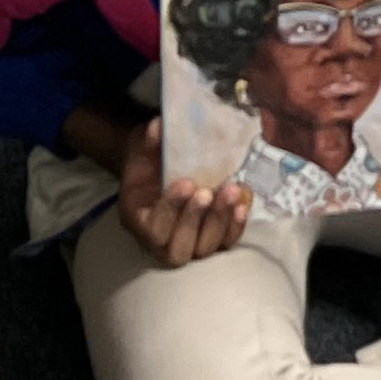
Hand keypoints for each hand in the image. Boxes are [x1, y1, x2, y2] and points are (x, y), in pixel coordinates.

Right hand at [116, 119, 251, 268]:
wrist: (161, 164)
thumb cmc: (149, 157)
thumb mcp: (143, 144)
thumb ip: (149, 140)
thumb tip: (159, 129)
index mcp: (138, 219)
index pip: (153, 230)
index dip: (170, 210)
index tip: (186, 183)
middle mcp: (161, 241)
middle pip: (179, 251)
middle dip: (195, 221)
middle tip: (208, 192)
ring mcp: (189, 244)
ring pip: (204, 249)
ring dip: (220, 222)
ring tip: (231, 190)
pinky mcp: (213, 239)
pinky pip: (226, 242)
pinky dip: (237, 225)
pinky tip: (243, 201)